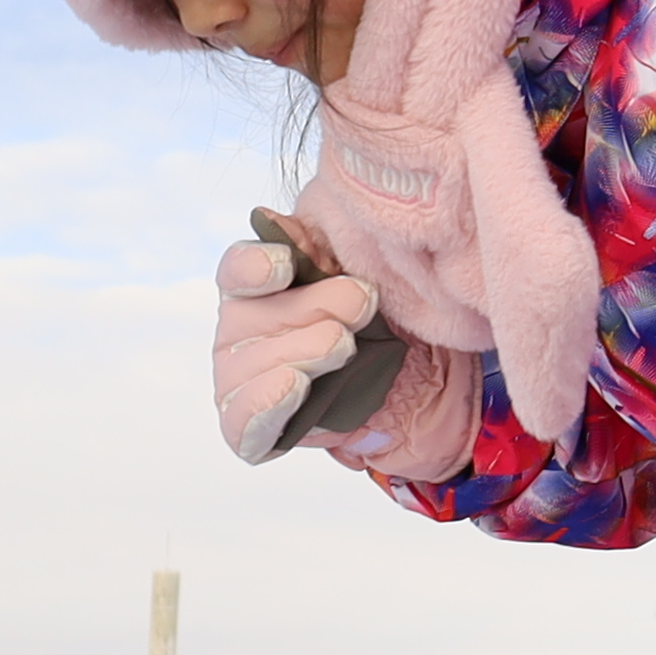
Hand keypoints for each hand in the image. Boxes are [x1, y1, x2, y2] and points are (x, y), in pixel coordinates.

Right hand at [209, 224, 386, 465]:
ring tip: (345, 345)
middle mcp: (241, 333)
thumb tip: (277, 223)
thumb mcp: (363, 272)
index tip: (286, 264)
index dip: (254, 267)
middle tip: (362, 301)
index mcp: (257, 289)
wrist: (418, 385)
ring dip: (302, 352)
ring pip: (253, 367)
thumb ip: (322, 246)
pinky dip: (267, 405)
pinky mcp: (254, 431)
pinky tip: (295, 386)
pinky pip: (244, 423)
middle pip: (253, 316)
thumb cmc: (381, 319)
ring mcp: (242, 383)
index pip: (237, 271)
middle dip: (310, 306)